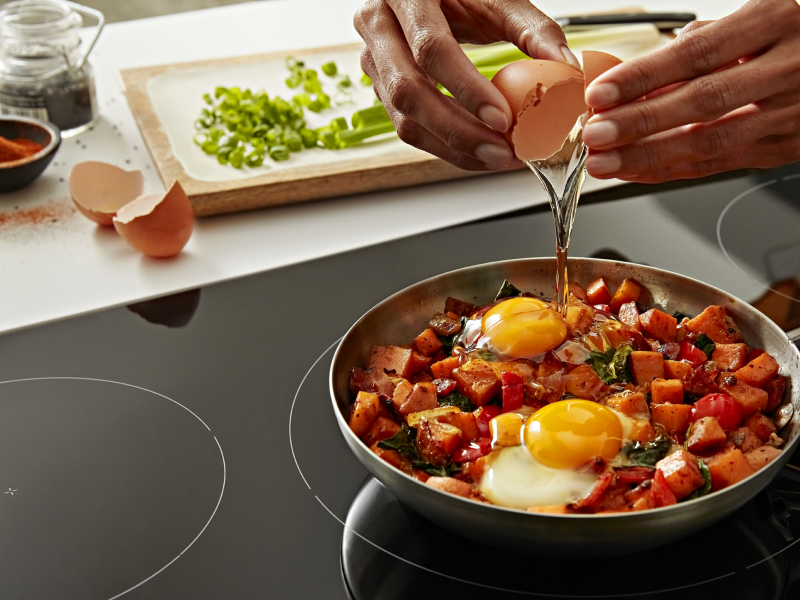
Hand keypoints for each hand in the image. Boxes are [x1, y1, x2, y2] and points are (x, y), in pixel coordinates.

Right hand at [354, 0, 579, 170]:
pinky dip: (445, 146)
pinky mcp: (381, 86)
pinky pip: (408, 127)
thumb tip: (568, 69)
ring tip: (496, 157)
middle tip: (501, 151)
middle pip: (409, 92)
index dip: (466, 88)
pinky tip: (478, 152)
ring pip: (404, 119)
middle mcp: (377, 26)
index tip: (503, 119)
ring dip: (453, 147)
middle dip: (459, 131)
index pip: (431, 49)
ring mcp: (372, 60)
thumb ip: (533, 29)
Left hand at [583, 0, 799, 182]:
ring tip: (604, 161)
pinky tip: (634, 170)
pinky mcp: (784, 147)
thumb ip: (697, 45)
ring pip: (709, 141)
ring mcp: (790, 112)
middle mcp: (786, 67)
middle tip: (595, 134)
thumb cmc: (785, 39)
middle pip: (701, 101)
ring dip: (647, 155)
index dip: (643, 77)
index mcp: (772, 22)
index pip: (695, 53)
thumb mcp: (751, 21)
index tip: (600, 94)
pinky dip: (670, 169)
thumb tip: (634, 80)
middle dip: (639, 122)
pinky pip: (717, 164)